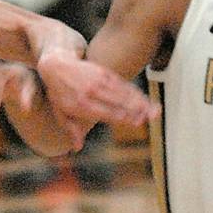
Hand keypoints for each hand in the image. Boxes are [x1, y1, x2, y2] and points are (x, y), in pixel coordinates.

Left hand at [37, 48, 159, 149]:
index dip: (124, 117)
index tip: (137, 122)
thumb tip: (77, 148)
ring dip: (141, 101)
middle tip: (153, 116)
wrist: (56, 64)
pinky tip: (146, 100)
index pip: (107, 112)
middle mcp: (92, 92)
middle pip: (119, 101)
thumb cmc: (59, 93)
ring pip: (124, 92)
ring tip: (155, 110)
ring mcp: (99, 81)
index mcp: (82, 105)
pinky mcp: (105, 73)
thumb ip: (71, 130)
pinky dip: (135, 92)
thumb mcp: (60, 113)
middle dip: (137, 109)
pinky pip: (122, 83)